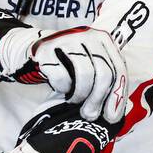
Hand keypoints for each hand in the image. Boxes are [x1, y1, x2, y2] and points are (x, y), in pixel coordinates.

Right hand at [0, 26, 127, 124]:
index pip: (119, 68)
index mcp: (103, 39)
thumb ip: (105, 81)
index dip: (117, 96)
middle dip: (99, 99)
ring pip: (85, 74)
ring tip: (75, 101)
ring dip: (81, 95)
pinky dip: (64, 88)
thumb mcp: (89, 66)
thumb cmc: (67, 65)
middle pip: (104, 72)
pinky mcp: (47, 49)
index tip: (111, 117)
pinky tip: (63, 90)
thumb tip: (118, 112)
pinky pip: (62, 75)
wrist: (33, 52)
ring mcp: (67, 40)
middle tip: (90, 115)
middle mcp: (88, 35)